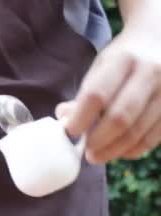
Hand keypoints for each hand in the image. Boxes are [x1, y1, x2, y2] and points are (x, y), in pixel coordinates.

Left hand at [56, 21, 160, 163]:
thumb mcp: (101, 66)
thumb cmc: (124, 58)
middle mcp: (149, 72)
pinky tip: (120, 152)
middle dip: (99, 140)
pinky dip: (135, 149)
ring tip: (98, 156)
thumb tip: (64, 120)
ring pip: (138, 130)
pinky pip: (155, 136)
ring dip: (115, 149)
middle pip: (120, 116)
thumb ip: (84, 94)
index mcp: (123, 60)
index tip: (70, 132)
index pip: (97, 94)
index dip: (81, 118)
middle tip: (87, 152)